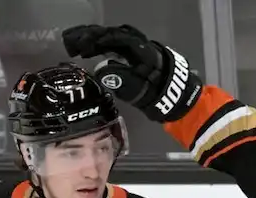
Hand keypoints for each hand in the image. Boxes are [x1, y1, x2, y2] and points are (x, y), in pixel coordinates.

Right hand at [62, 24, 202, 122]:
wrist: (184, 104)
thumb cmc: (165, 99)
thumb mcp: (143, 93)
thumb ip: (123, 81)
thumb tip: (101, 70)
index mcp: (144, 51)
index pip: (116, 38)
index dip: (96, 40)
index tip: (79, 47)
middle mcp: (143, 46)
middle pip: (114, 34)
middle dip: (91, 37)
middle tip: (71, 43)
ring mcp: (142, 50)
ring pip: (116, 38)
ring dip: (97, 40)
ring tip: (79, 47)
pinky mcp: (141, 58)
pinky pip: (120, 45)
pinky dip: (105, 46)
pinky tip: (94, 52)